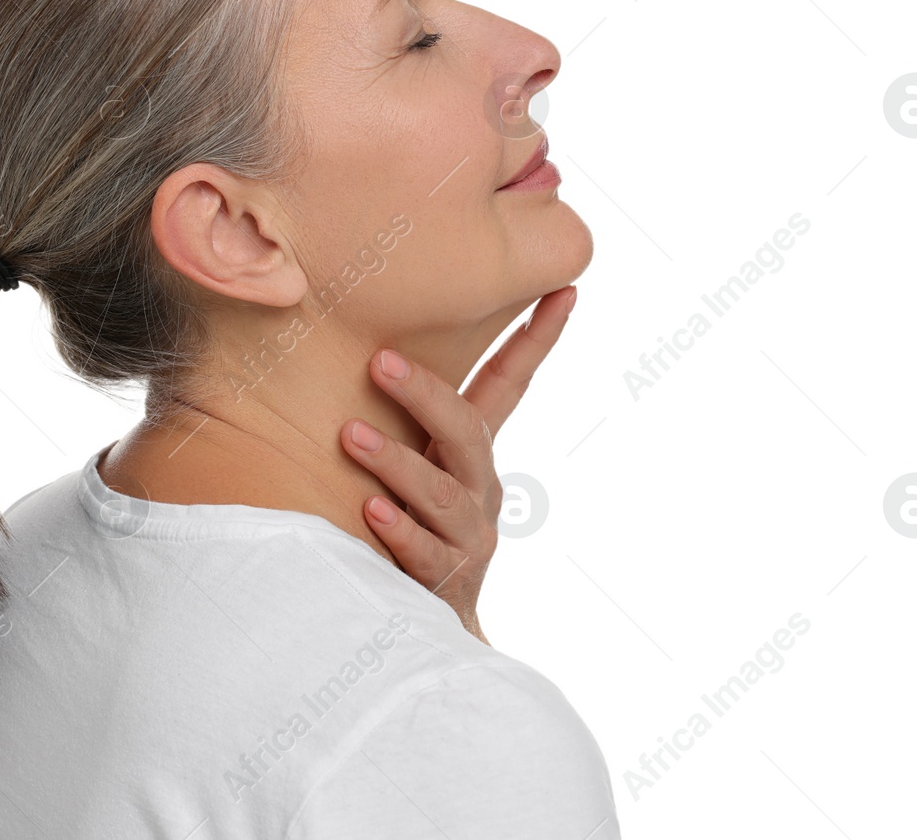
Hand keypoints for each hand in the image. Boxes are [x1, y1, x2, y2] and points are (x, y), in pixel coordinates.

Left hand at [339, 285, 579, 644]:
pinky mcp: (444, 579)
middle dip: (425, 394)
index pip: (510, 384)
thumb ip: (403, 420)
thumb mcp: (417, 468)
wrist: (430, 629)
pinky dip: (399, 529)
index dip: (538, 338)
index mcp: (473, 453)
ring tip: (351, 437)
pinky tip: (372, 511)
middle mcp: (479, 488)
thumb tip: (361, 343)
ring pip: (441, 492)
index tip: (566, 288)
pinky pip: (423, 551)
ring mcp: (467, 535)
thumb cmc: (409, 527)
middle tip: (379, 361)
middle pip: (466, 432)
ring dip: (395, 462)